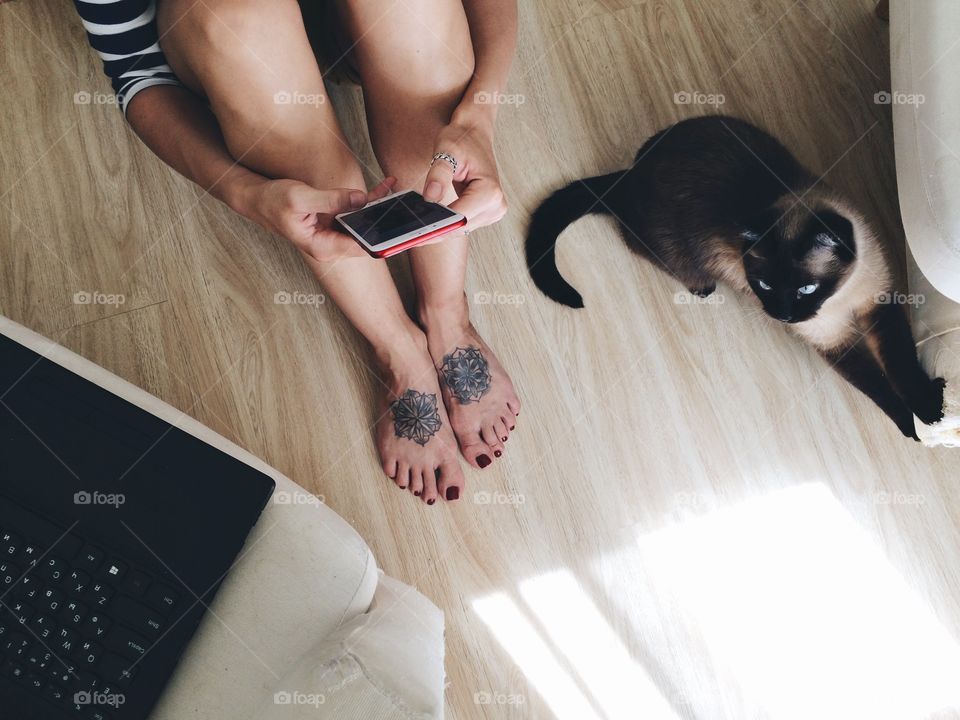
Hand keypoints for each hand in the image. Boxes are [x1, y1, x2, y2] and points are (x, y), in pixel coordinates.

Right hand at [242, 177, 395, 261]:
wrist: (258, 199)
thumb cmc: (273, 201)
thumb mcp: (301, 197)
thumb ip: (332, 200)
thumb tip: (361, 200)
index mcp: (322, 246)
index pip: (360, 248)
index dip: (381, 239)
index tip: (399, 228)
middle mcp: (330, 244)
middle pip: (366, 237)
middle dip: (385, 222)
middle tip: (404, 203)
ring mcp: (332, 234)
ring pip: (363, 224)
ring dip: (379, 208)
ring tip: (396, 190)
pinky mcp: (333, 222)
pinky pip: (356, 214)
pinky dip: (369, 202)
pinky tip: (384, 188)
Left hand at [422, 119, 506, 231]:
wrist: (474, 135)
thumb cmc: (462, 139)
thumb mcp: (446, 151)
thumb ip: (438, 175)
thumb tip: (430, 197)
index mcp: (490, 192)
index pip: (459, 218)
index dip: (435, 224)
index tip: (415, 227)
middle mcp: (496, 205)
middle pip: (459, 228)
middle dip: (435, 227)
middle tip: (410, 226)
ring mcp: (493, 212)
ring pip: (460, 230)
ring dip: (440, 226)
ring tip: (421, 219)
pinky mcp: (486, 214)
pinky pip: (462, 225)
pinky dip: (447, 222)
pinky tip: (434, 216)